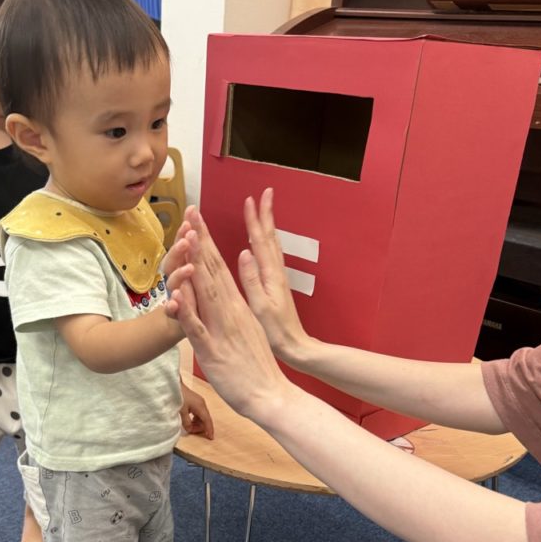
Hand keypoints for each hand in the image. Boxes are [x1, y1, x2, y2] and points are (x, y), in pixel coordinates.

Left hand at [166, 209, 289, 422]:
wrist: (272, 394)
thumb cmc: (257, 366)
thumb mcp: (247, 330)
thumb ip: (236, 309)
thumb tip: (230, 291)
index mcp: (237, 306)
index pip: (219, 266)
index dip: (206, 241)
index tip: (197, 217)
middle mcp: (230, 312)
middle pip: (212, 270)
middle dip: (200, 240)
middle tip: (190, 211)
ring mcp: (222, 330)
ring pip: (205, 292)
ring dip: (194, 265)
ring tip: (184, 238)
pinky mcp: (213, 351)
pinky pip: (196, 329)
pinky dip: (187, 312)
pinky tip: (176, 295)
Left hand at [179, 380, 213, 438]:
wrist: (174, 385)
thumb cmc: (178, 397)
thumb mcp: (181, 411)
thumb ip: (186, 422)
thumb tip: (190, 429)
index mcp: (200, 407)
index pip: (207, 421)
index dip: (209, 430)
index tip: (211, 438)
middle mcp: (202, 404)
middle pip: (205, 419)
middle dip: (201, 427)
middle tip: (192, 431)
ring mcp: (199, 402)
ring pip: (202, 416)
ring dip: (198, 423)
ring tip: (189, 426)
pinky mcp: (195, 401)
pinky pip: (198, 413)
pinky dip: (195, 418)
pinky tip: (189, 420)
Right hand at [239, 188, 307, 363]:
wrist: (296, 347)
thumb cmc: (275, 331)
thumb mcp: (260, 306)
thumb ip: (251, 279)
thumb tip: (245, 252)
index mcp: (270, 275)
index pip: (261, 240)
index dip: (255, 219)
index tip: (251, 199)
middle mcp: (276, 272)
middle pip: (269, 237)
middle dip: (264, 215)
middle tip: (263, 194)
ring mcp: (278, 279)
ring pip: (272, 245)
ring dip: (266, 226)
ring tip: (263, 212)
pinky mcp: (277, 286)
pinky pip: (271, 257)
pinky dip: (266, 244)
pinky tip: (262, 245)